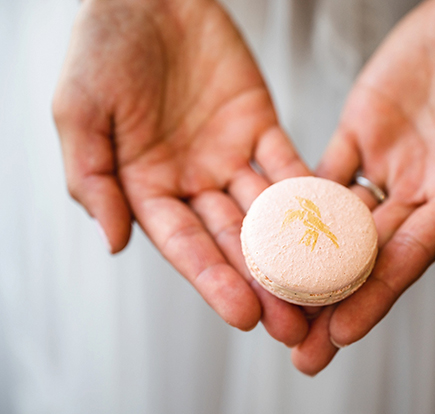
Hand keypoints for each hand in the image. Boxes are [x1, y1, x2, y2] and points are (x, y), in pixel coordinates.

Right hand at [53, 0, 310, 343]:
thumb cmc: (103, 48)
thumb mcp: (79, 111)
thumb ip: (93, 179)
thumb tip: (114, 245)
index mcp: (146, 187)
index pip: (185, 245)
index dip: (213, 280)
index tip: (244, 316)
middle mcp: (192, 182)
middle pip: (234, 242)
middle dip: (263, 284)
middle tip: (294, 325)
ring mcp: (229, 157)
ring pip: (267, 214)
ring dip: (295, 251)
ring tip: (322, 290)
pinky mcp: (261, 128)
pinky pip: (289, 165)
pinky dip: (312, 193)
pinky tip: (336, 223)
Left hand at [293, 0, 434, 373]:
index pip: (412, 255)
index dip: (377, 294)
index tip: (343, 333)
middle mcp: (418, 191)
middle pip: (367, 257)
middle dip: (333, 304)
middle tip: (300, 351)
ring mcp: (384, 166)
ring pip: (336, 227)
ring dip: (304, 265)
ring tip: (270, 303)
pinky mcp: (356, 135)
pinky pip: (320, 173)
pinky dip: (294, 202)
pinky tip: (263, 232)